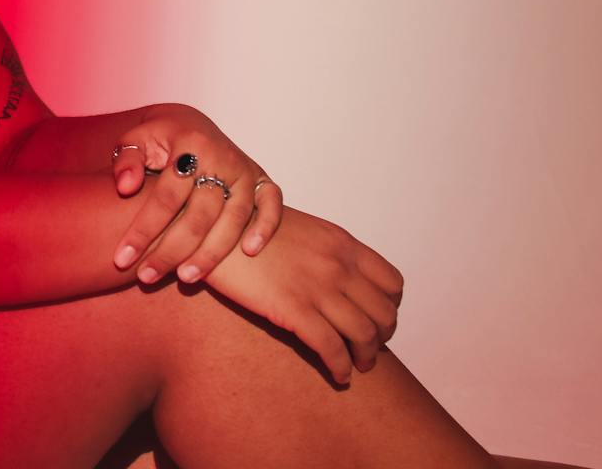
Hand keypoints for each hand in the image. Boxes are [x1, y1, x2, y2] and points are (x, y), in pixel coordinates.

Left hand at [110, 103, 283, 283]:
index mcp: (188, 145)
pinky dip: (265, 227)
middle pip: (199, 215)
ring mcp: (244, 170)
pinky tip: (250, 252)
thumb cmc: (158, 139)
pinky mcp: (261, 179)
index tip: (121, 258)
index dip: (143, 230)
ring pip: (234, 218)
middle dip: (172, 250)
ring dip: (211, 252)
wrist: (189, 123)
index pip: (165, 197)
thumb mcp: (134, 139)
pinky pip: (272, 205)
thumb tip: (125, 187)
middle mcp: (221, 158)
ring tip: (186, 278)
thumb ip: (126, 161)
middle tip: (147, 277)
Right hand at [201, 205, 404, 385]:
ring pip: (365, 334)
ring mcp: (317, 288)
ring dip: (367, 357)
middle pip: (384, 312)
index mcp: (341, 242)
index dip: (390, 306)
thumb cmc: (245, 227)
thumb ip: (325, 251)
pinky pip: (332, 348)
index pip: (392, 282)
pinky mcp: (294, 310)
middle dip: (382, 336)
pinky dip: (341, 368)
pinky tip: (338, 376)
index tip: (377, 317)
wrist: (210, 226)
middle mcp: (337, 265)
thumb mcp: (298, 229)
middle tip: (369, 347)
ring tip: (357, 365)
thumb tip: (337, 277)